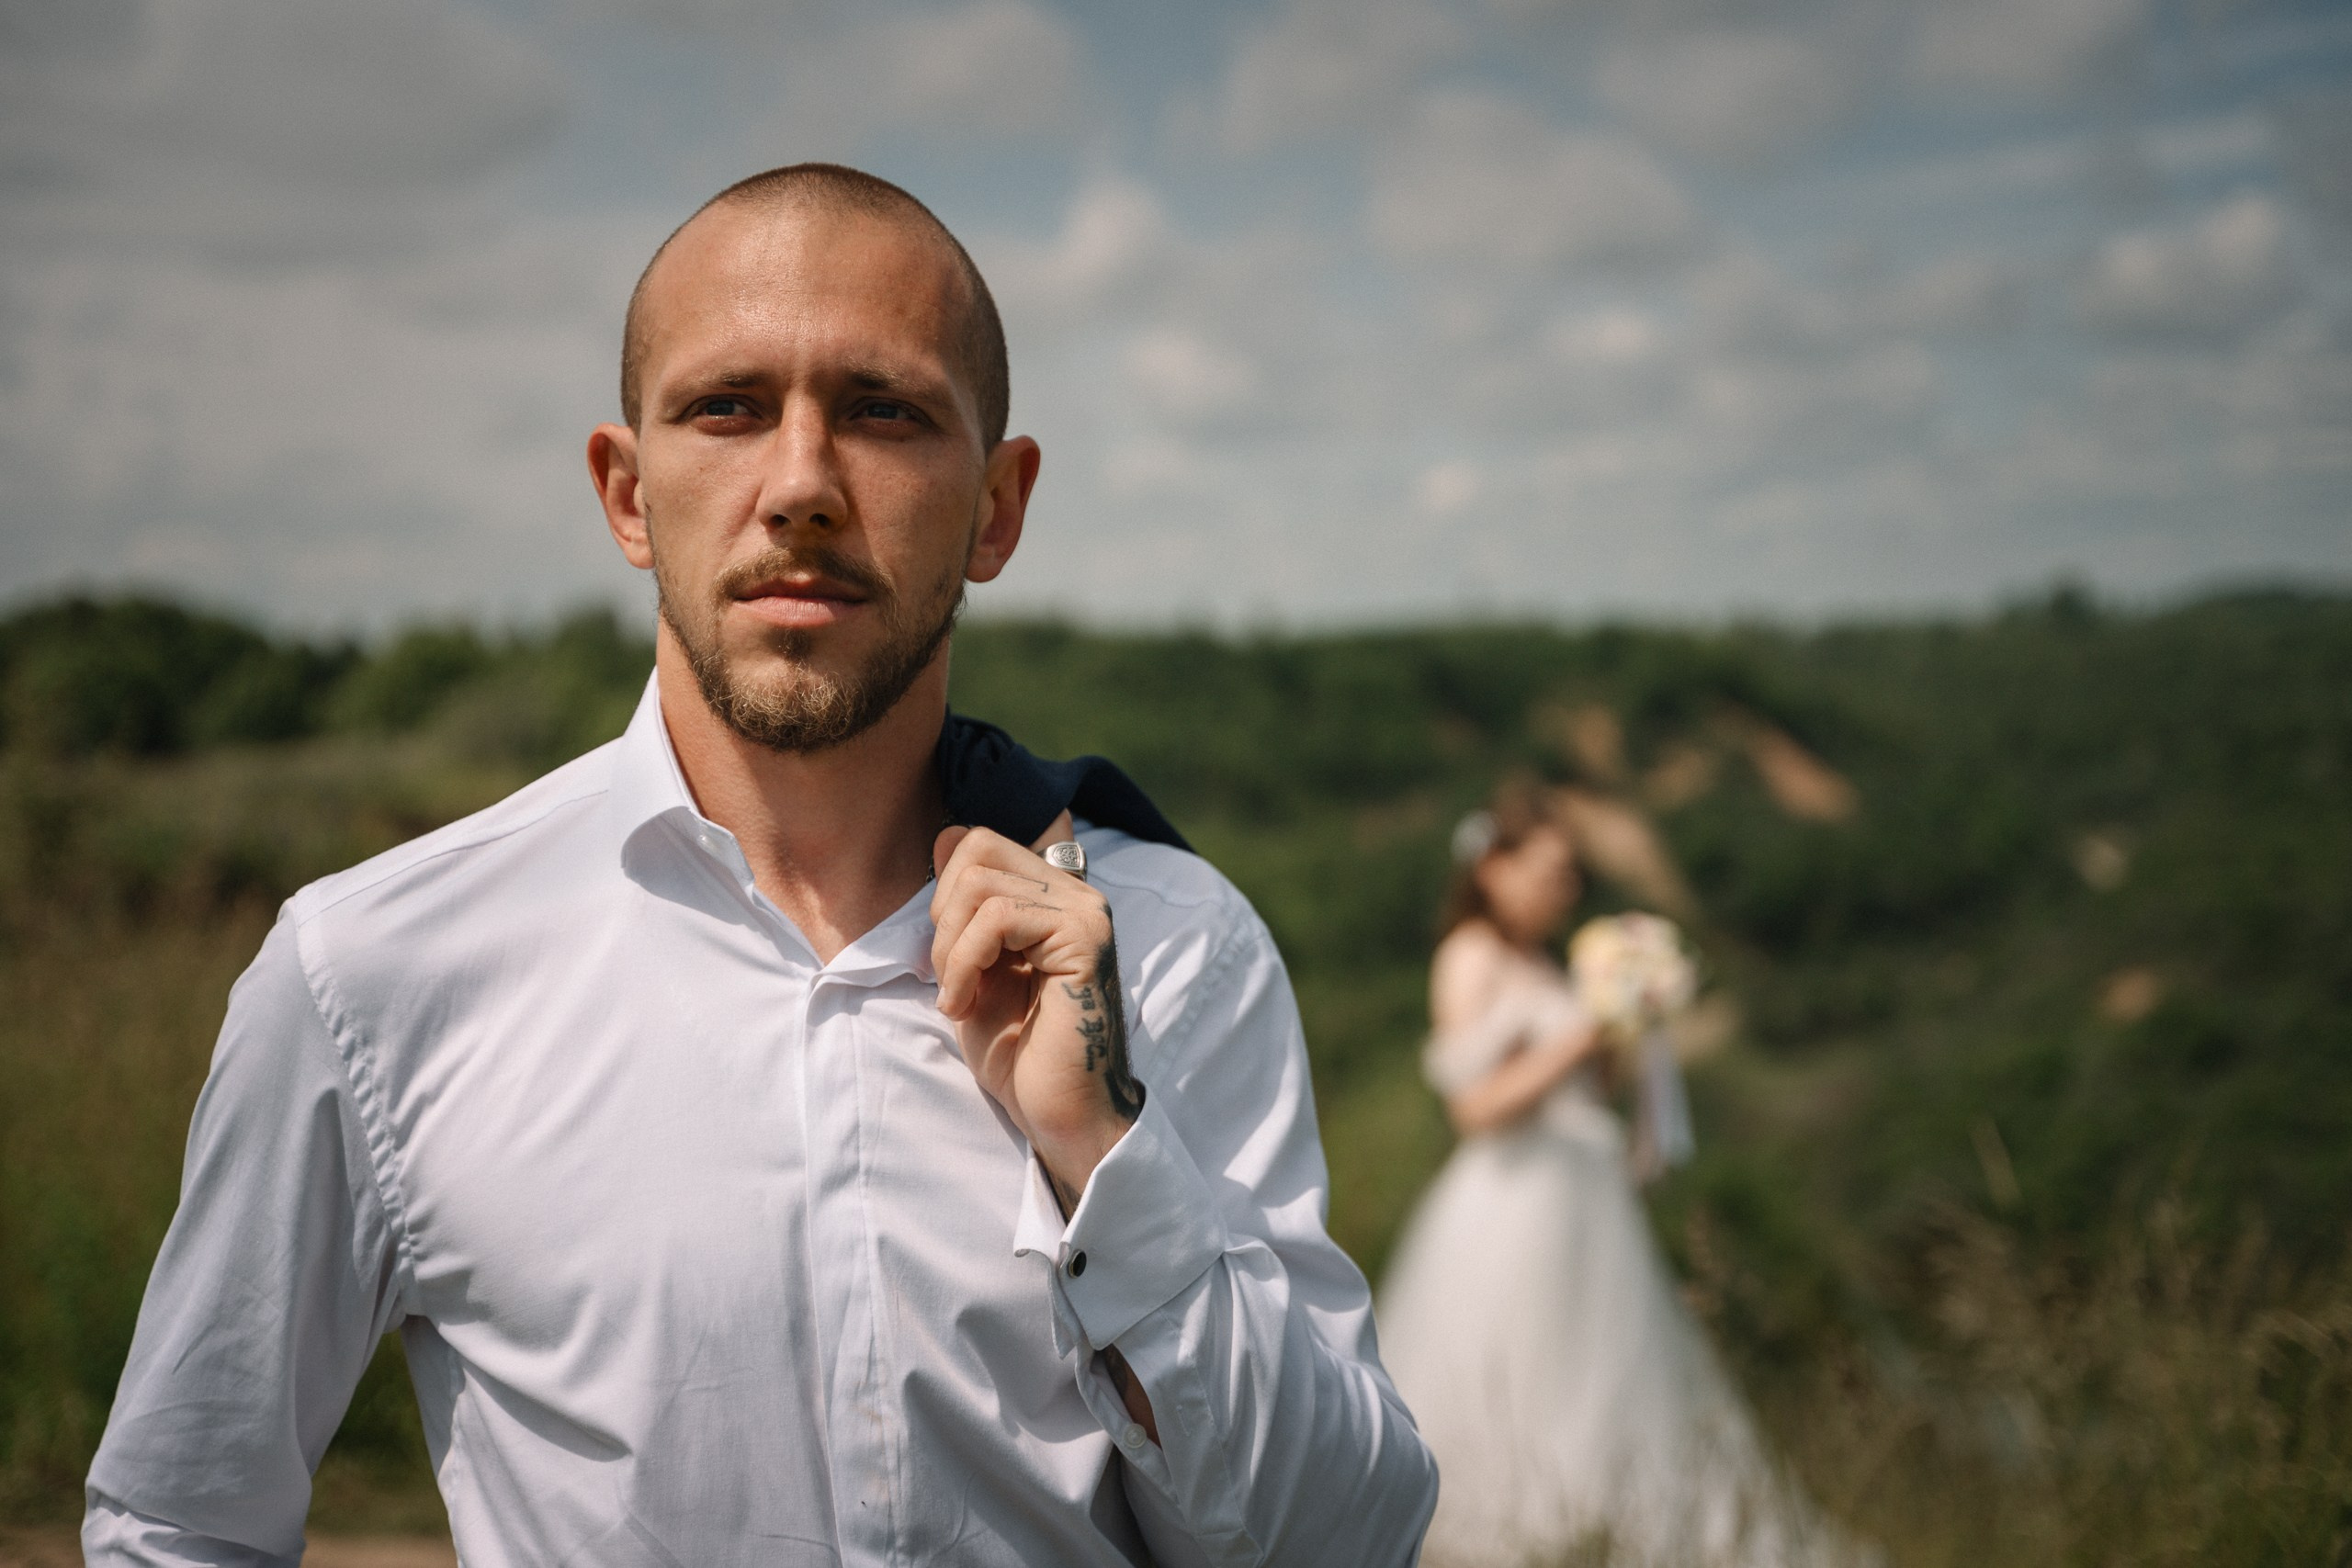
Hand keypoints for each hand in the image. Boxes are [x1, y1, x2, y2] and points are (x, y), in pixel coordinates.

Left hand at [930, 817, 1142, 1209]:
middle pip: (976, 849)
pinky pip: (999, 917)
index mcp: (1051, 897)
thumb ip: (963, 908)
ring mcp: (1085, 912)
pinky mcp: (1084, 937)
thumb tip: (946, 834)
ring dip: (950, 947)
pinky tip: (966, 1005)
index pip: (978, 843)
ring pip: (980, 884)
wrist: (1060, 1113)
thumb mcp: (972, 967)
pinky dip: (964, 961)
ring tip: (961, 997)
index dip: (943, 893)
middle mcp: (1076, 894)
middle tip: (952, 978)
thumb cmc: (1018, 1052)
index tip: (950, 958)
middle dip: (942, 915)